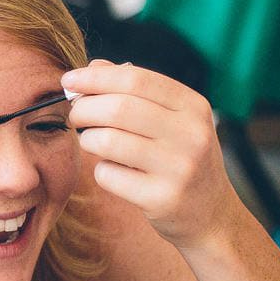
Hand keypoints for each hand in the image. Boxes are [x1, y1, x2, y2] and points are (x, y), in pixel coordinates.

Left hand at [62, 59, 235, 248]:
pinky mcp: (162, 198)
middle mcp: (192, 134)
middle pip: (118, 108)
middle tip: (75, 115)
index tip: (67, 80)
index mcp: (193, 107)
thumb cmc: (180, 158)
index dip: (95, 78)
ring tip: (93, 141)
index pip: (136, 79)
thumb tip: (94, 67)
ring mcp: (179, 168)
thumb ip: (136, 91)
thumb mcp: (173, 120)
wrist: (212, 213)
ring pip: (108, 141)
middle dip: (84, 108)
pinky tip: (114, 172)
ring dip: (88, 139)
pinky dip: (101, 170)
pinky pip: (108, 175)